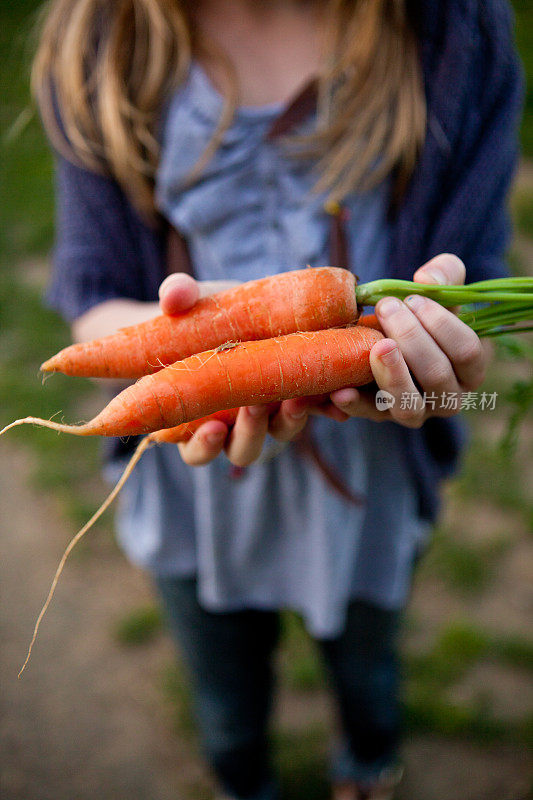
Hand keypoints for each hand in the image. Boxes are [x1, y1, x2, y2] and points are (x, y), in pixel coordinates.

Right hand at [158, 273, 341, 466]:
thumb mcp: (182, 303)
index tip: (213, 429)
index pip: (196, 450)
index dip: (204, 446)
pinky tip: (337, 396)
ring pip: (280, 434)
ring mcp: (269, 413)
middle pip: (243, 449)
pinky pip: (315, 409)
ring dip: (291, 422)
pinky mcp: (298, 393)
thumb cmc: (194, 315)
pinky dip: (327, 406)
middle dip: (251, 432)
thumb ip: (176, 295)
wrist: (232, 307)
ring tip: (297, 398)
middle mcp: (234, 425)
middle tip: (256, 405)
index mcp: (196, 417)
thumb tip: (173, 296)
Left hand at [330, 253, 488, 426]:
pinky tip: (341, 390)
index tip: (414, 299)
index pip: (466, 351)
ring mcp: (415, 411)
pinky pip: (370, 414)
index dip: (442, 324)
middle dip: (412, 338)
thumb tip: (427, 278)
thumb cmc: (424, 315)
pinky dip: (355, 404)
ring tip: (377, 345)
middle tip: (387, 307)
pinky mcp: (381, 415)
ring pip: (409, 405)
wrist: (392, 337)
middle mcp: (447, 397)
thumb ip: (444, 275)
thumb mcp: (441, 292)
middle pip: (437, 375)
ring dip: (393, 374)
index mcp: (470, 370)